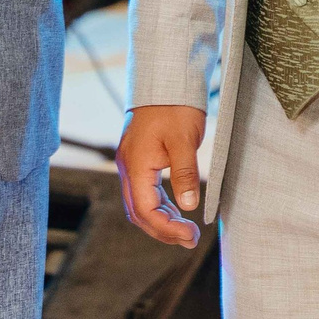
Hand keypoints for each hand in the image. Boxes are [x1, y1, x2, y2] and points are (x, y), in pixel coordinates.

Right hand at [116, 104, 206, 247]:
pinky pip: (144, 192)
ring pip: (140, 204)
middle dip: (163, 230)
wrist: (165, 79)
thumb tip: (188, 206)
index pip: (145, 210)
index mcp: (135, 165)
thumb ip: (184, 174)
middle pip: (139, 212)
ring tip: (185, 231)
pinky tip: (176, 211)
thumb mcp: (184, 140)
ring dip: (161, 220)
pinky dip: (159, 206)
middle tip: (190, 239)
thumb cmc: (175, 106)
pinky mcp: (139, 160)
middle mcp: (128, 167)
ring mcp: (131, 164)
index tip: (190, 235)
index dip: (166, 228)